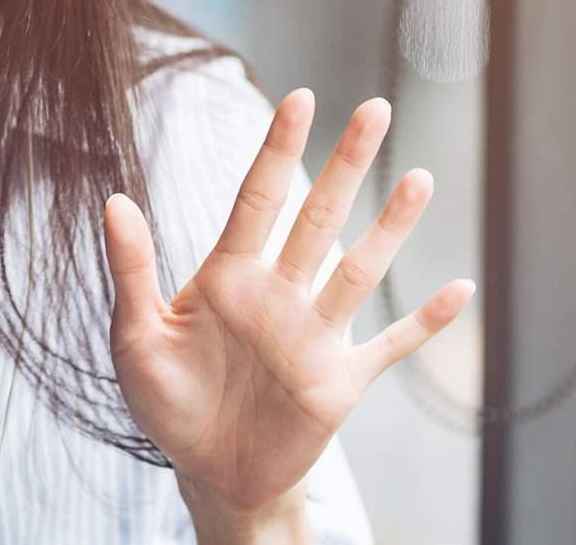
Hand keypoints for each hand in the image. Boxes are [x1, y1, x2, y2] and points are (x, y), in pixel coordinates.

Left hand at [101, 89, 474, 515]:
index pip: (258, 198)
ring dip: (391, 228)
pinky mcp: (339, 382)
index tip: (300, 99)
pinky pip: (391, 347)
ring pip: (360, 270)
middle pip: (319, 217)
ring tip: (420, 178)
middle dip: (347, 164)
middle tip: (375, 108)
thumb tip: (114, 200)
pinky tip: (460, 291)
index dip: (278, 149)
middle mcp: (280, 295)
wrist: (208, 475)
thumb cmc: (168, 404)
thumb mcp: (135, 339)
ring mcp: (315, 336)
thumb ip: (132, 271)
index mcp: (230, 276)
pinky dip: (425, 324)